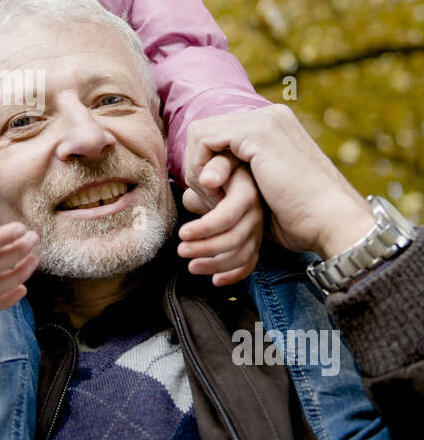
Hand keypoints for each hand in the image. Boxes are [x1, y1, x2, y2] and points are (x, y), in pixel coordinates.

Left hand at [177, 159, 262, 284]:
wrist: (243, 171)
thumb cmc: (226, 166)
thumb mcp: (222, 159)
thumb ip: (216, 167)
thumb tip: (208, 180)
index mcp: (247, 194)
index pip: (227, 217)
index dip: (205, 228)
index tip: (182, 233)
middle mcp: (257, 214)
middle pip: (234, 240)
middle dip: (205, 248)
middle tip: (181, 250)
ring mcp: (258, 230)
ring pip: (242, 255)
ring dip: (215, 265)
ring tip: (191, 266)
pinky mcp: (256, 241)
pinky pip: (250, 263)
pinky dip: (235, 275)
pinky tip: (216, 281)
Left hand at [181, 106, 374, 260]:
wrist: (333, 223)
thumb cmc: (300, 220)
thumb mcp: (257, 199)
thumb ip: (229, 187)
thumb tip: (189, 197)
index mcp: (272, 128)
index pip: (217, 136)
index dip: (206, 168)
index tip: (218, 201)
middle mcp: (269, 116)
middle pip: (205, 133)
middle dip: (197, 170)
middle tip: (215, 202)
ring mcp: (264, 120)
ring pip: (199, 135)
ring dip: (197, 172)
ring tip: (218, 201)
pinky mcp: (257, 132)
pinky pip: (202, 140)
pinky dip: (200, 170)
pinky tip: (219, 196)